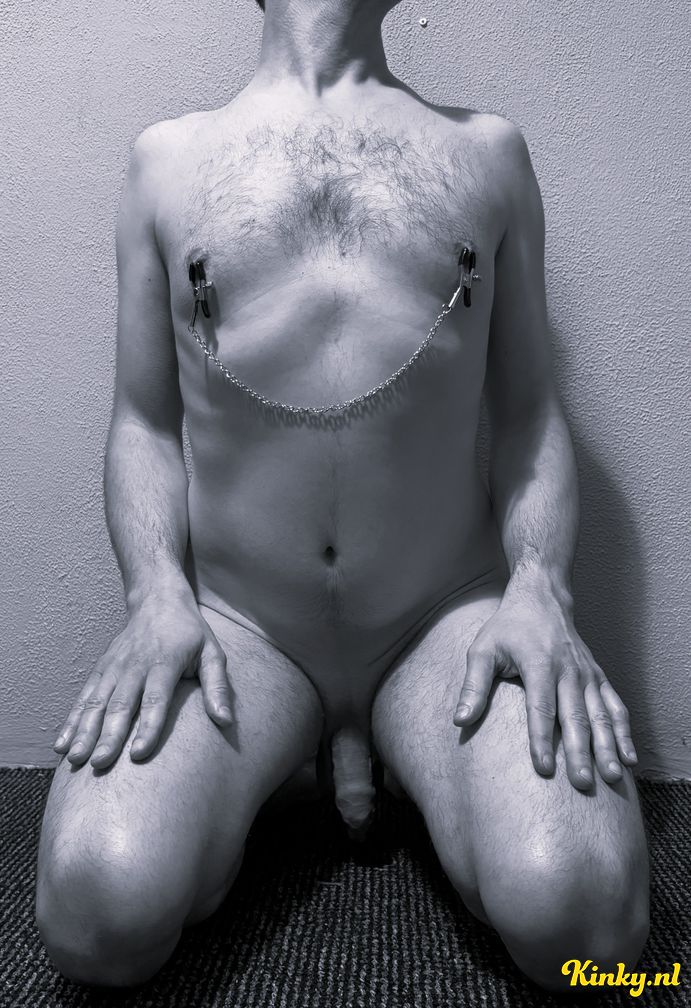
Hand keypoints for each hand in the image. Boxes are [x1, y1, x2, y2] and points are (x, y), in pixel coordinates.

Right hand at [53, 593, 231, 768]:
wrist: (157, 599)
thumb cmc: (189, 632)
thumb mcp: (212, 652)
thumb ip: (217, 687)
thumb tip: (226, 721)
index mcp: (164, 662)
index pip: (155, 699)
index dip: (148, 727)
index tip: (139, 754)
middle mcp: (135, 665)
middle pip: (121, 704)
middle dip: (109, 735)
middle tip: (100, 764)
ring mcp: (114, 667)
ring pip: (96, 702)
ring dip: (84, 731)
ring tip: (75, 759)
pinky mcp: (101, 669)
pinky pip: (84, 697)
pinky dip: (71, 721)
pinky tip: (61, 744)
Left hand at [453, 578, 637, 789]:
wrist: (542, 599)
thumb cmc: (508, 628)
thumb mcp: (483, 649)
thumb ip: (474, 686)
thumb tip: (460, 721)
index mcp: (539, 663)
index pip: (541, 708)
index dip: (542, 739)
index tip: (544, 769)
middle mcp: (568, 670)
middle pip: (575, 716)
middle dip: (580, 752)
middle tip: (582, 784)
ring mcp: (587, 674)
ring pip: (601, 715)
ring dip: (607, 747)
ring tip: (611, 777)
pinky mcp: (598, 677)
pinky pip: (615, 706)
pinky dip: (624, 732)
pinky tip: (629, 758)